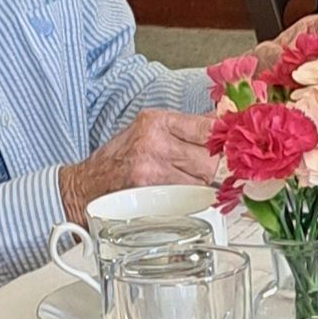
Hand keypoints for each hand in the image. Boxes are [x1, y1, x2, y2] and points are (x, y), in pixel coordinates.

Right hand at [59, 105, 212, 221]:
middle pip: (208, 157)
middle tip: (207, 166)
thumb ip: (183, 127)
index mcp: (154, 121)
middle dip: (213, 164)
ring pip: (201, 180)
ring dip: (202, 183)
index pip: (206, 127)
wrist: (87, 185)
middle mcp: (154, 143)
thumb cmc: (118, 157)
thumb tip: (219, 124)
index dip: (223, 137)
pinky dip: (190, 197)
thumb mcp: (147, 129)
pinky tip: (180, 193)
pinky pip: (187, 197)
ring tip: (189, 179)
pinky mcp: (151, 194)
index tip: (230, 141)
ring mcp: (152, 171)